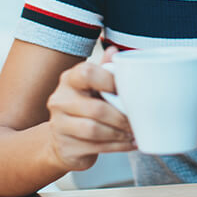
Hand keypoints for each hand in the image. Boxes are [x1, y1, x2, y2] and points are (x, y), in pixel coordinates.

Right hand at [46, 46, 135, 171]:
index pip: (87, 73)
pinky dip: (117, 146)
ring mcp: (59, 124)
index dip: (110, 81)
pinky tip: (128, 143)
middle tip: (137, 119)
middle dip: (122, 116)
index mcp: (69, 79)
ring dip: (120, 133)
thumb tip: (115, 50)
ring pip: (95, 130)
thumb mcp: (94, 86)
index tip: (127, 90)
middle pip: (96, 108)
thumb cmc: (85, 107)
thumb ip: (105, 69)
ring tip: (133, 132)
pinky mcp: (65, 146)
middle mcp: (60, 100)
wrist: (63, 140)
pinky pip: (96, 147)